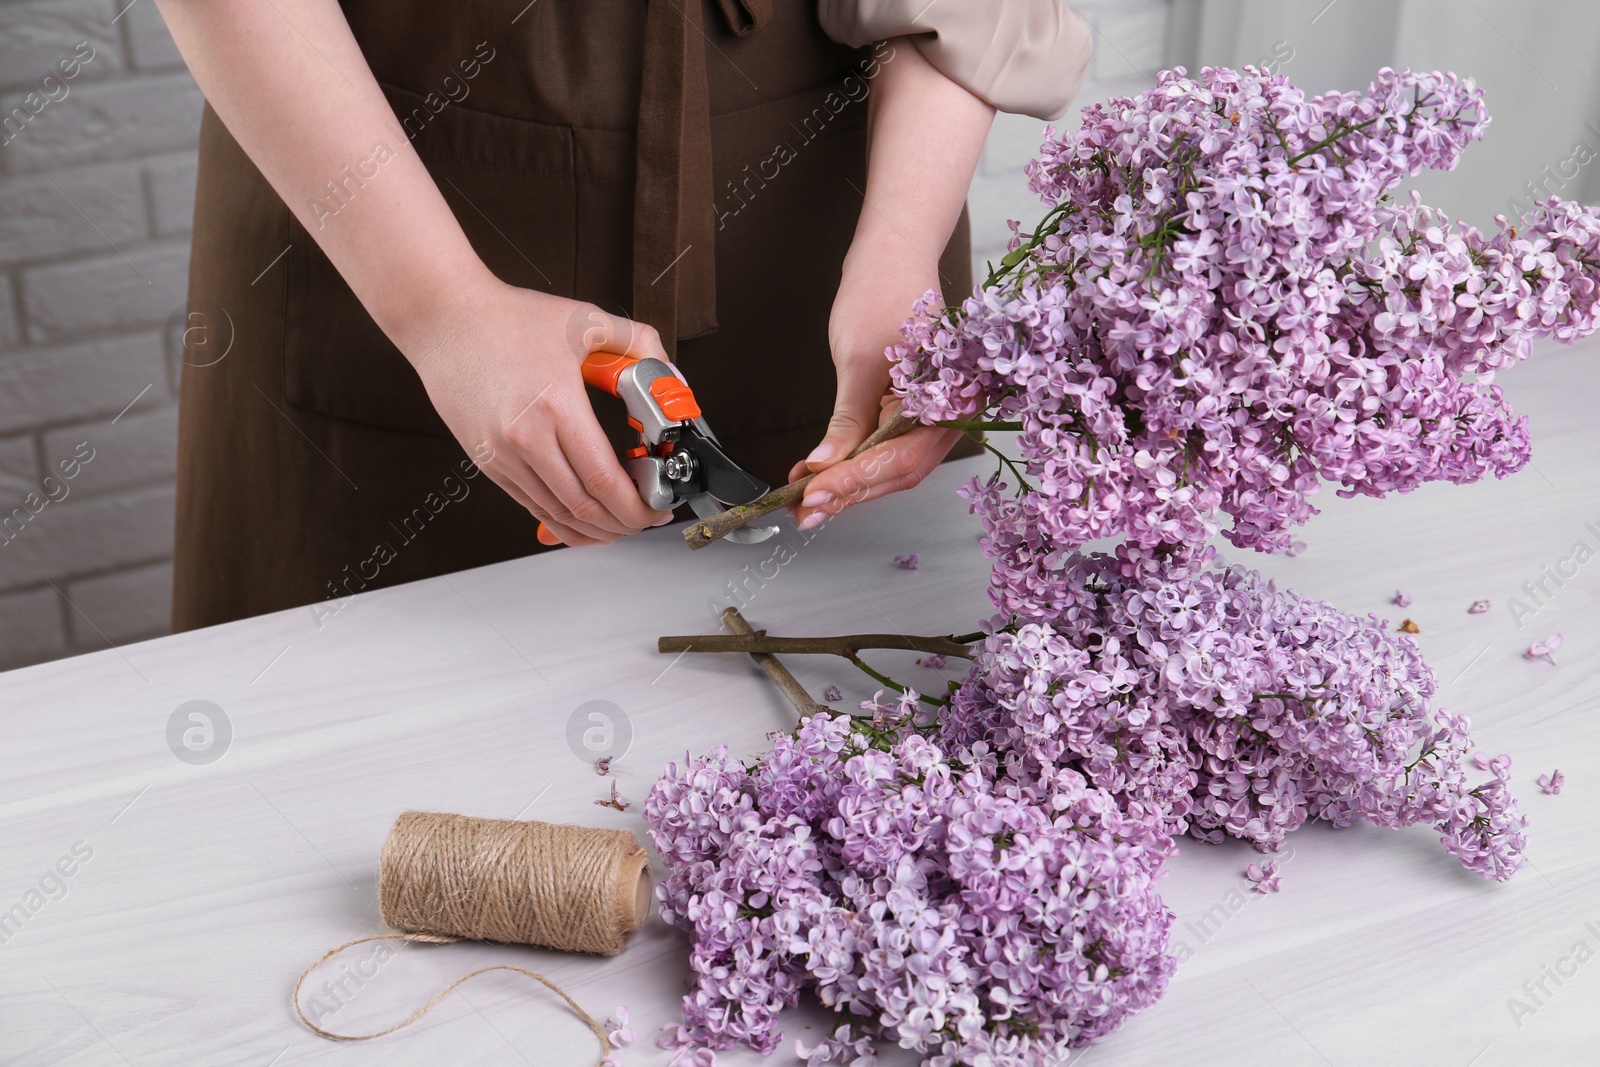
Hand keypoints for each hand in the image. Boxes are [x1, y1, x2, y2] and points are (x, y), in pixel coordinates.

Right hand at [402, 275, 674, 545]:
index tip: (657, 507)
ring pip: (556, 515)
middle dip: (624, 523)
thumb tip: (671, 378)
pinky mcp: (487, 463)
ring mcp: (501, 456)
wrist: (443, 318)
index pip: (603, 479)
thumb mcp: (586, 320)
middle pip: (583, 507)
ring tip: (622, 524)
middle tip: (646, 517)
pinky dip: (562, 523)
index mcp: (555, 405)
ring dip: (594, 530)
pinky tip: (585, 521)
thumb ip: (639, 344)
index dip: (637, 505)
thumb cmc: (508, 317)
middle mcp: (523, 438)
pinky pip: (531, 506)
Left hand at [787, 248, 961, 530]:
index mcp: (951, 399)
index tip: (812, 493)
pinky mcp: (917, 410)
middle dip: (849, 493)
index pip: (899, 459)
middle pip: (899, 472)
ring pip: (894, 467)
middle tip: (804, 509)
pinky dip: (856, 464)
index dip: (853, 482)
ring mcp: (937, 414)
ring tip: (807, 500)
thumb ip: (848, 421)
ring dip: (850, 486)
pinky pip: (890, 448)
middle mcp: (952, 413)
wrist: (894, 252)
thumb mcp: (859, 360)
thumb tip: (824, 465)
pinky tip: (825, 474)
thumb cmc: (885, 290)